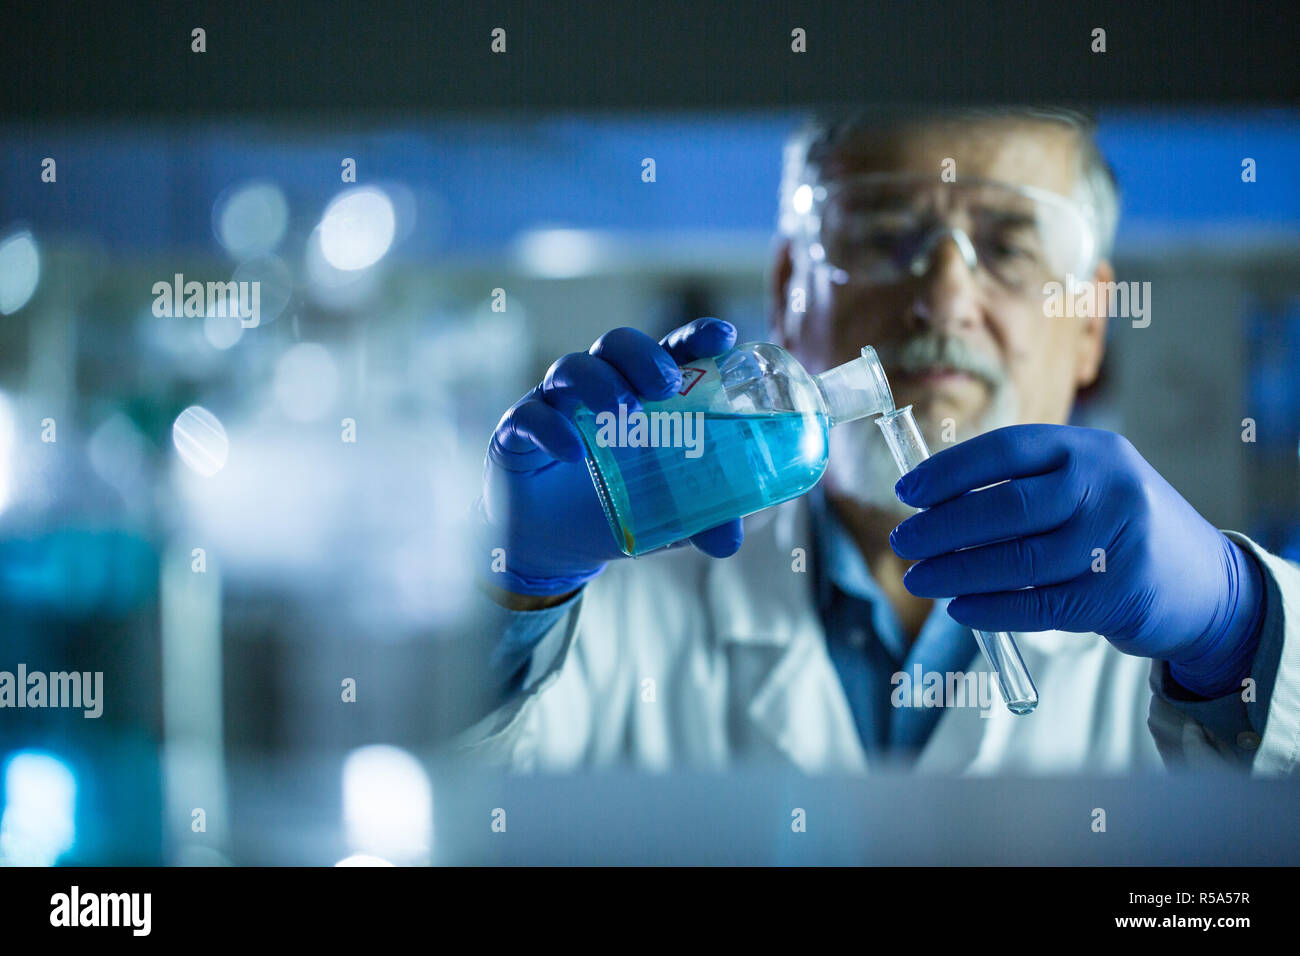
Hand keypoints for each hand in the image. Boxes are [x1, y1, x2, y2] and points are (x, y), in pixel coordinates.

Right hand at [475, 318, 743, 596]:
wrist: (552, 550)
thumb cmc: (616, 511)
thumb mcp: (667, 518)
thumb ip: (701, 519)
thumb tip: (729, 541)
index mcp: (645, 396)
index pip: (671, 352)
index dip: (695, 337)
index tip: (723, 337)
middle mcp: (600, 388)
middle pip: (617, 344)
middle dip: (643, 355)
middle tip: (665, 386)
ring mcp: (557, 404)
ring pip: (572, 367)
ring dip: (600, 383)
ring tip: (624, 416)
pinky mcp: (518, 431)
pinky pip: (530, 416)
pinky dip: (552, 429)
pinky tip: (575, 453)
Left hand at [887, 424, 1265, 696]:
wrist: (1208, 584)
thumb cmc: (1119, 529)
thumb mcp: (1088, 486)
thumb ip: (1025, 486)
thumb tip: (932, 506)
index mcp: (1090, 449)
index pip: (1006, 450)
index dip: (949, 471)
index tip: (906, 492)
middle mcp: (1108, 486)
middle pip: (1007, 507)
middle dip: (943, 527)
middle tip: (903, 543)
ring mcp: (1119, 540)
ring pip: (1019, 561)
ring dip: (957, 573)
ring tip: (919, 579)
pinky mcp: (1120, 594)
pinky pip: (1039, 604)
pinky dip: (992, 609)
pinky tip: (959, 609)